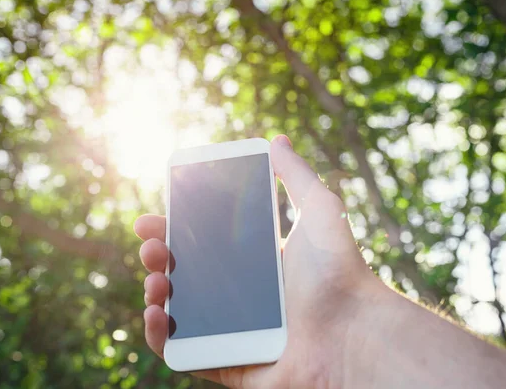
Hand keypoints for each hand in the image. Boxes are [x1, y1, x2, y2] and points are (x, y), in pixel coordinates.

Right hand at [134, 135, 390, 387]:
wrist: (354, 331)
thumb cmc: (339, 270)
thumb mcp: (320, 208)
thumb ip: (296, 174)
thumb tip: (277, 140)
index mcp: (258, 265)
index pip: (206, 245)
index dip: (176, 230)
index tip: (153, 217)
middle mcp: (244, 297)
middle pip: (187, 276)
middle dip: (160, 256)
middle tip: (151, 245)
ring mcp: (234, 332)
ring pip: (179, 313)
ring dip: (155, 293)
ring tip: (156, 278)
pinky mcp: (229, 364)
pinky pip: (184, 354)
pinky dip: (160, 338)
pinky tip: (157, 314)